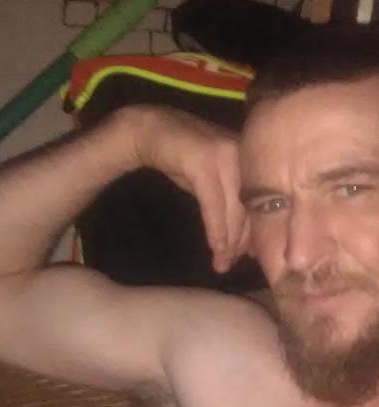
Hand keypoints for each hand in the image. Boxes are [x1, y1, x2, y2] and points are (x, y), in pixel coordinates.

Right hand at [121, 105, 248, 272]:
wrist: (152, 131)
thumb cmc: (184, 158)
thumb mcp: (212, 180)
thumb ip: (229, 201)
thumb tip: (242, 235)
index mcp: (253, 158)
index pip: (262, 202)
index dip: (255, 233)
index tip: (248, 257)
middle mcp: (245, 154)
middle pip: (250, 208)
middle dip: (242, 243)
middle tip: (231, 266)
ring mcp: (226, 156)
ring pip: (234, 209)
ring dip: (228, 242)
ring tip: (222, 265)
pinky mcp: (205, 161)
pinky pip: (214, 204)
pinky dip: (215, 229)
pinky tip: (216, 248)